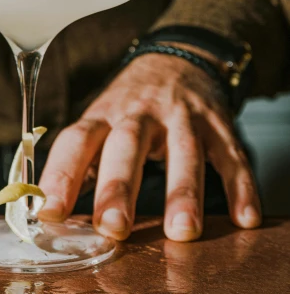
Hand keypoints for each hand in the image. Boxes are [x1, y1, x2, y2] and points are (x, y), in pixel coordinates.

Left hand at [38, 53, 261, 240]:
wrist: (175, 60)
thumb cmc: (128, 107)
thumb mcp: (100, 124)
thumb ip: (82, 166)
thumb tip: (50, 214)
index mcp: (103, 116)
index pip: (77, 141)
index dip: (61, 174)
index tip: (49, 212)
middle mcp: (140, 114)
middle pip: (127, 145)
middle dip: (119, 187)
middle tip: (113, 227)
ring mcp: (181, 116)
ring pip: (183, 151)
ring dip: (183, 191)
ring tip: (181, 232)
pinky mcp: (217, 124)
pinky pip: (231, 155)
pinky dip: (240, 186)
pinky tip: (244, 218)